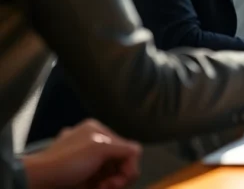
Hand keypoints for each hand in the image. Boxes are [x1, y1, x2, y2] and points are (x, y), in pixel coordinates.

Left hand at [22, 119, 139, 188]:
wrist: (34, 181)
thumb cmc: (66, 163)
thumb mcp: (99, 149)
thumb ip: (124, 148)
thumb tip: (138, 153)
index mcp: (98, 131)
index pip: (129, 149)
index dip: (129, 167)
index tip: (119, 183)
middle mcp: (92, 142)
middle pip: (121, 161)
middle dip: (118, 177)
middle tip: (107, 188)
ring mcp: (84, 160)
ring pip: (110, 173)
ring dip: (109, 184)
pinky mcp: (77, 175)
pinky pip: (98, 180)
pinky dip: (99, 186)